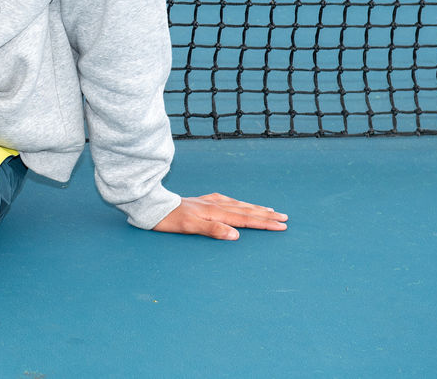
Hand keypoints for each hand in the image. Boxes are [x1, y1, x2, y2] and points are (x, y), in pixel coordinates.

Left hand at [153, 193, 287, 240]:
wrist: (152, 206)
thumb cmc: (169, 220)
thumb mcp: (190, 227)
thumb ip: (213, 230)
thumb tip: (236, 235)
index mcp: (215, 213)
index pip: (246, 219)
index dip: (264, 223)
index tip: (281, 226)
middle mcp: (215, 205)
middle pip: (246, 211)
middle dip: (266, 215)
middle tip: (285, 218)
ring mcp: (208, 202)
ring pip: (238, 205)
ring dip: (255, 208)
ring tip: (270, 210)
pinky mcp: (201, 201)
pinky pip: (227, 201)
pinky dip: (238, 203)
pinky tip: (239, 203)